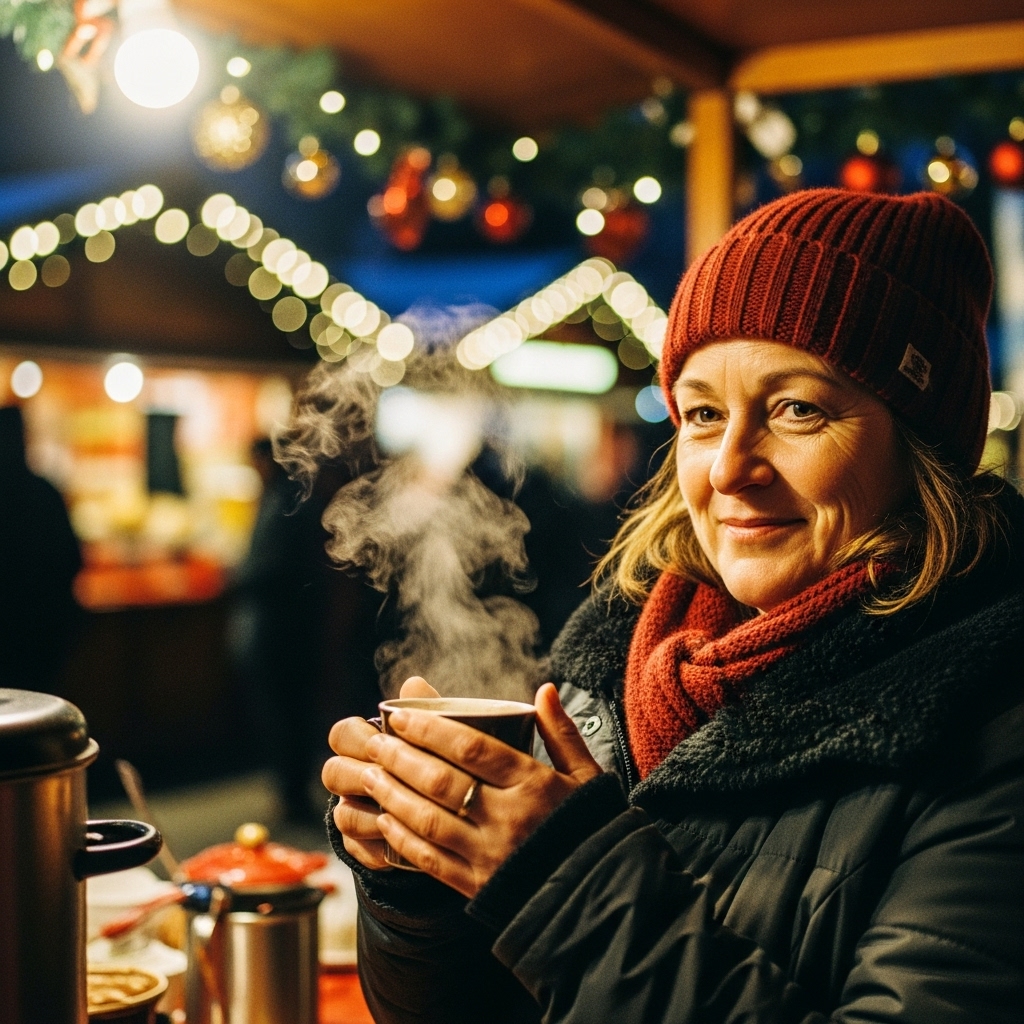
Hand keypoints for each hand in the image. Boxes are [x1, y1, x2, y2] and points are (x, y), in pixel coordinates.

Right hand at [322, 676, 438, 868]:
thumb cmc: (439, 759)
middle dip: (360, 776)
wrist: (450, 808)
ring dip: (372, 813)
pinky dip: (381, 847)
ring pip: (344, 814)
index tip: (385, 742)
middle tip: (390, 778)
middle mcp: (352, 778)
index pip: (342, 734)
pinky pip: (359, 849)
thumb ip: (425, 710)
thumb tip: (414, 683)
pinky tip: (407, 843)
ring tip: (406, 812)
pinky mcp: (363, 847)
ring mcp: (354, 812)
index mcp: (364, 744)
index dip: (359, 739)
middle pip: (333, 773)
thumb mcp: (438, 734)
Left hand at [360, 682, 602, 897]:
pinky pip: (431, 861)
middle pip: (442, 782)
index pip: (472, 749)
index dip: (432, 730)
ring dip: (393, 795)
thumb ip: (561, 732)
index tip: (402, 715)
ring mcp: (489, 854)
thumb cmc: (589, 825)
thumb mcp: (585, 775)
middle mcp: (507, 817)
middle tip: (375, 741)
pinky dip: (403, 839)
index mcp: (532, 783)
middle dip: (401, 758)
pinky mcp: (477, 886)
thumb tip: (545, 688)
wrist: (598, 894)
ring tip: (370, 774)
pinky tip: (385, 818)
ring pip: (429, 820)